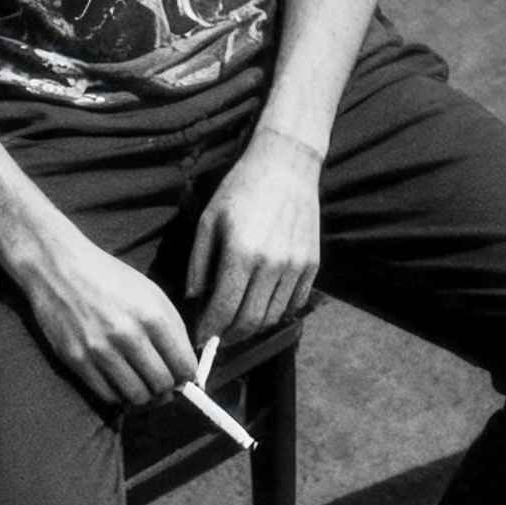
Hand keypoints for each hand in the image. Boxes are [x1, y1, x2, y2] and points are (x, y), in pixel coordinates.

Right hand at [11, 217, 203, 411]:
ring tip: (142, 383)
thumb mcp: (150, 292)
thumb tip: (186, 369)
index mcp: (152, 315)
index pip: (184, 366)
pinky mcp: (77, 360)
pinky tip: (120, 382)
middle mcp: (128, 335)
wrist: (59, 266)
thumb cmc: (109, 277)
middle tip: (162, 382)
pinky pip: (109, 396)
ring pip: (137, 397)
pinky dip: (119, 396)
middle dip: (168, 388)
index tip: (183, 377)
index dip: (187, 377)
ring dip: (144, 396)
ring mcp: (100, 350)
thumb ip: (172, 329)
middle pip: (163, 386)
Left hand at [189, 125, 320, 350]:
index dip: (209, 330)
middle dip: (230, 336)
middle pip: (250, 321)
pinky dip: (276, 313)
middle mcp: (272, 264)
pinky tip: (261, 306)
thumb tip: (194, 299)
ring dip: (252, 327)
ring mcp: (296, 266)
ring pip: (273, 317)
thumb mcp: (209, 220)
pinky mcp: (312, 264)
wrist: (286, 165)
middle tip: (217, 337)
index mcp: (241, 252)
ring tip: (237, 324)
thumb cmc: (241, 189)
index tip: (199, 339)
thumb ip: (198, 263)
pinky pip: (294, 304)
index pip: (224, 309)